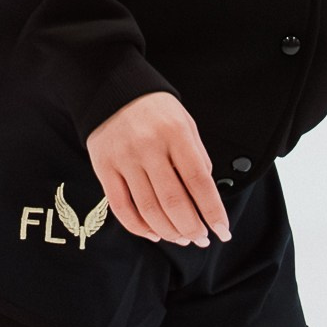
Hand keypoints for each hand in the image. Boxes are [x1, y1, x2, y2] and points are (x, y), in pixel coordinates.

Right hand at [86, 91, 230, 246]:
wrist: (111, 87)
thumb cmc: (154, 109)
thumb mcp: (185, 122)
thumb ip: (197, 157)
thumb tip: (205, 195)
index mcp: (175, 133)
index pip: (199, 181)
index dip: (213, 211)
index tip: (222, 231)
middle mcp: (149, 147)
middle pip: (174, 201)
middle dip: (192, 228)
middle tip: (201, 239)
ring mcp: (124, 159)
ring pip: (148, 210)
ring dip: (169, 232)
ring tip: (182, 238)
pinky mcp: (104, 168)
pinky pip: (121, 208)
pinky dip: (138, 228)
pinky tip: (153, 233)